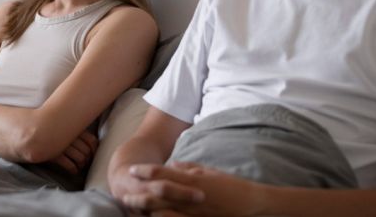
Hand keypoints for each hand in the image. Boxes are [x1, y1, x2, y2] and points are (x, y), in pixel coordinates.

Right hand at [49, 130, 98, 173]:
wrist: (29, 135)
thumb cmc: (50, 132)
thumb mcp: (63, 127)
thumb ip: (75, 131)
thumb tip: (91, 145)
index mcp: (73, 128)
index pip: (92, 140)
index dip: (94, 149)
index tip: (92, 154)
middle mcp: (69, 137)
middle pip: (86, 151)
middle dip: (87, 159)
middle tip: (85, 162)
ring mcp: (62, 146)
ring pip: (80, 158)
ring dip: (81, 165)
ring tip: (79, 167)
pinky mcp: (54, 155)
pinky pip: (69, 165)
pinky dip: (73, 169)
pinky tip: (73, 171)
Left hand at [120, 161, 260, 216]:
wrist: (251, 206)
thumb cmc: (231, 187)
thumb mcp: (209, 173)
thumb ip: (189, 168)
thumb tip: (173, 164)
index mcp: (192, 180)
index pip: (164, 173)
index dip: (146, 171)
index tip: (133, 169)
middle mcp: (189, 195)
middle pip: (158, 193)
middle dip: (139, 192)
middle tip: (123, 192)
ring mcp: (192, 211)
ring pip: (162, 210)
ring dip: (145, 208)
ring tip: (132, 207)